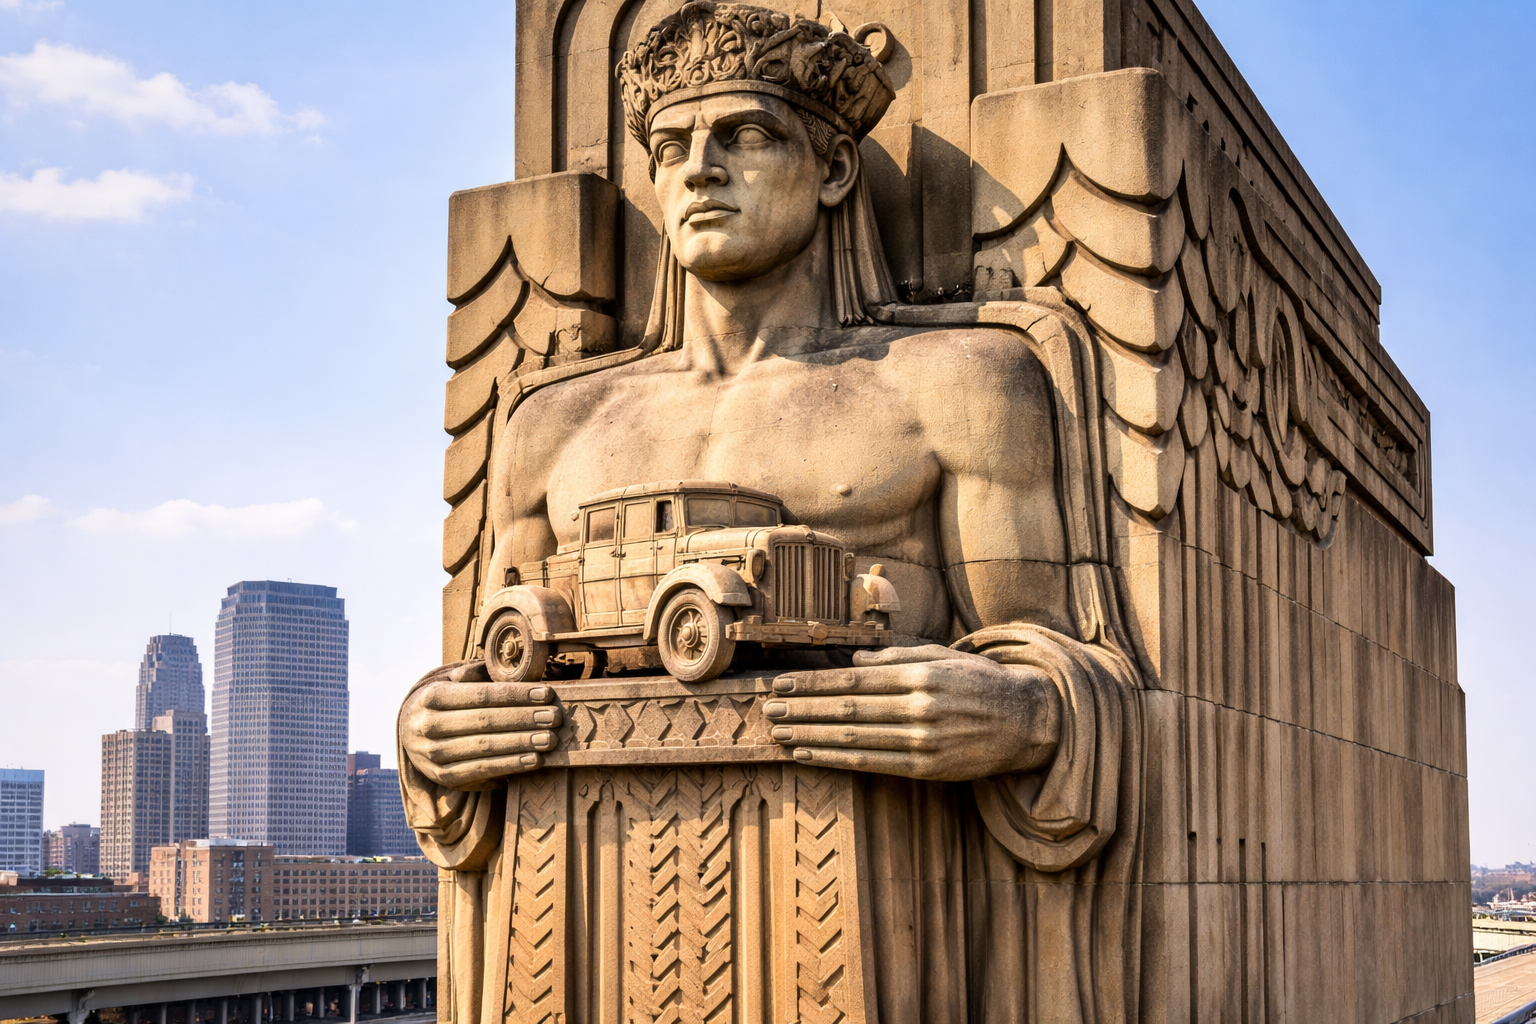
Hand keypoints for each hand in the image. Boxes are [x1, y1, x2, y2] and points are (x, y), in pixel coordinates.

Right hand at [399, 661, 562, 788]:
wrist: (410, 735)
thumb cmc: (445, 703)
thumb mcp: (451, 682)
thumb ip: (476, 673)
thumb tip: (508, 668)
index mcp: (432, 696)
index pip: (481, 694)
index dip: (517, 695)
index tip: (546, 694)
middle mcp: (428, 725)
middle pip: (485, 721)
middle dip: (525, 718)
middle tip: (555, 717)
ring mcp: (433, 754)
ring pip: (485, 747)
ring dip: (522, 743)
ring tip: (550, 739)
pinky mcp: (443, 777)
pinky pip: (482, 770)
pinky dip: (510, 765)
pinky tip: (534, 760)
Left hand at [766, 644, 1060, 780]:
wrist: (1027, 721)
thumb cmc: (979, 683)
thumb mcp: (943, 656)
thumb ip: (897, 655)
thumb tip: (853, 656)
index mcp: (919, 674)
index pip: (853, 678)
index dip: (813, 684)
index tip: (782, 685)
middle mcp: (918, 707)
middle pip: (846, 708)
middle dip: (803, 709)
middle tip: (768, 710)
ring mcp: (922, 740)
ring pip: (853, 738)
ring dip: (811, 735)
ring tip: (779, 733)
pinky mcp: (926, 767)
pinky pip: (871, 763)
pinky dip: (835, 758)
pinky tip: (809, 753)